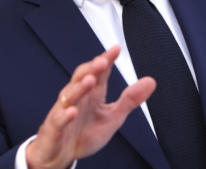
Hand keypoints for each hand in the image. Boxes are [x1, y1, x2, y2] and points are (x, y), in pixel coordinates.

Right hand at [26, 45, 155, 168]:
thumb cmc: (85, 133)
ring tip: (90, 80)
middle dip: (91, 68)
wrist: (62, 155)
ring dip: (79, 87)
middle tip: (103, 62)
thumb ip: (130, 100)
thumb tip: (151, 81)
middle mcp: (78, 98)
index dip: (106, 60)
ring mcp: (63, 111)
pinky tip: (73, 111)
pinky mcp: (54, 128)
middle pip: (82, 77)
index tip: (116, 48)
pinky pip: (58, 119)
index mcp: (93, 94)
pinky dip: (64, 115)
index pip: (100, 72)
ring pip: (69, 95)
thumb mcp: (113, 117)